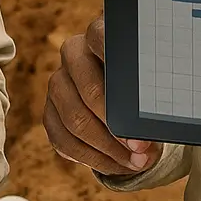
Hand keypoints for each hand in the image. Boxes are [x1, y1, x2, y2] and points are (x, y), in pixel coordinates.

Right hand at [44, 16, 154, 174]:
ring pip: (74, 120)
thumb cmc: (142, 87)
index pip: (100, 36)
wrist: (123, 99)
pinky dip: (94, 159)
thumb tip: (148, 132)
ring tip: (135, 162)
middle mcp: (73, 55)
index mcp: (98, 35)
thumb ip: (150, 94)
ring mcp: (58, 84)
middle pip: (89, 89)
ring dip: (108, 149)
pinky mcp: (50, 113)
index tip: (136, 92)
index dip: (116, 62)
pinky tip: (118, 165)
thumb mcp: (150, 81)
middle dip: (117, 125)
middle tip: (141, 148)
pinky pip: (64, 142)